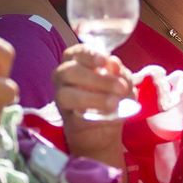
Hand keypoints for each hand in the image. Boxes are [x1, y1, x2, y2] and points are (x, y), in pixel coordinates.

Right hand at [53, 43, 131, 162]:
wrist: (101, 130)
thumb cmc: (111, 96)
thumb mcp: (122, 83)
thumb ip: (119, 73)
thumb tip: (114, 63)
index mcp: (77, 61)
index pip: (78, 52)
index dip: (90, 55)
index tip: (104, 61)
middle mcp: (64, 75)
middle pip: (70, 71)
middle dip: (96, 79)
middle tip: (121, 88)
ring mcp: (61, 96)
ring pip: (66, 94)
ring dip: (93, 98)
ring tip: (114, 104)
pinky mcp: (65, 117)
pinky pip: (74, 116)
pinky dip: (93, 116)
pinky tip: (108, 117)